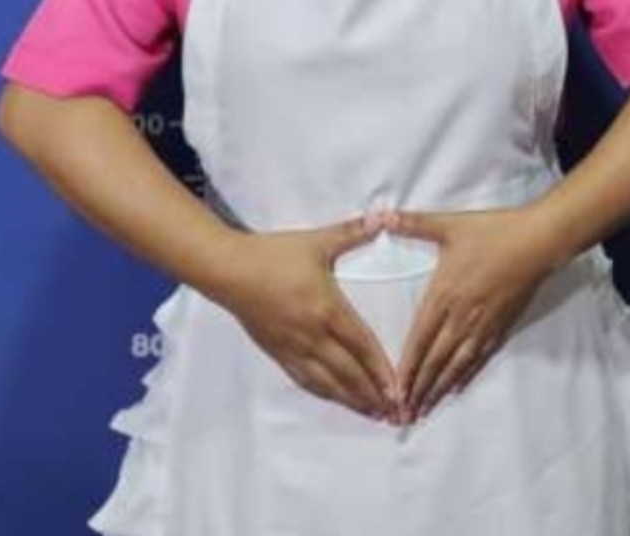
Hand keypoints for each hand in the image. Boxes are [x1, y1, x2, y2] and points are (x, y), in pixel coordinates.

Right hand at [219, 216, 399, 420]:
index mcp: (327, 309)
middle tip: (395, 414)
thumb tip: (383, 216)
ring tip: (372, 414)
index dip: (381, 370)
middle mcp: (312, 335)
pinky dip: (325, 393)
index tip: (399, 389)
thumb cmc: (274, 254)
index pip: (361, 345)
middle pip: (348, 373)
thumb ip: (352, 231)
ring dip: (351, 400)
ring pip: (327, 383)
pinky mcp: (277, 352)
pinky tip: (335, 398)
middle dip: (372, 395)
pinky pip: (304, 379)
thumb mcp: (317, 241)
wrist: (230, 270)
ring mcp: (293, 348)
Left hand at [385, 206, 557, 420]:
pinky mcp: (501, 324)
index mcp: (444, 293)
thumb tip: (380, 215)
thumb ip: (413, 223)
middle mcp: (462, 315)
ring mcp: (483, 323)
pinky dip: (466, 375)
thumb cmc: (492, 232)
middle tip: (404, 413)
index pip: (420, 338)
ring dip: (440, 388)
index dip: (407, 367)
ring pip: (457, 363)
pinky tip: (458, 387)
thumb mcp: (448, 224)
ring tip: (426, 409)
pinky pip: (480, 356)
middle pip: (436, 359)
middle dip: (419, 388)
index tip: (394, 390)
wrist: (537, 241)